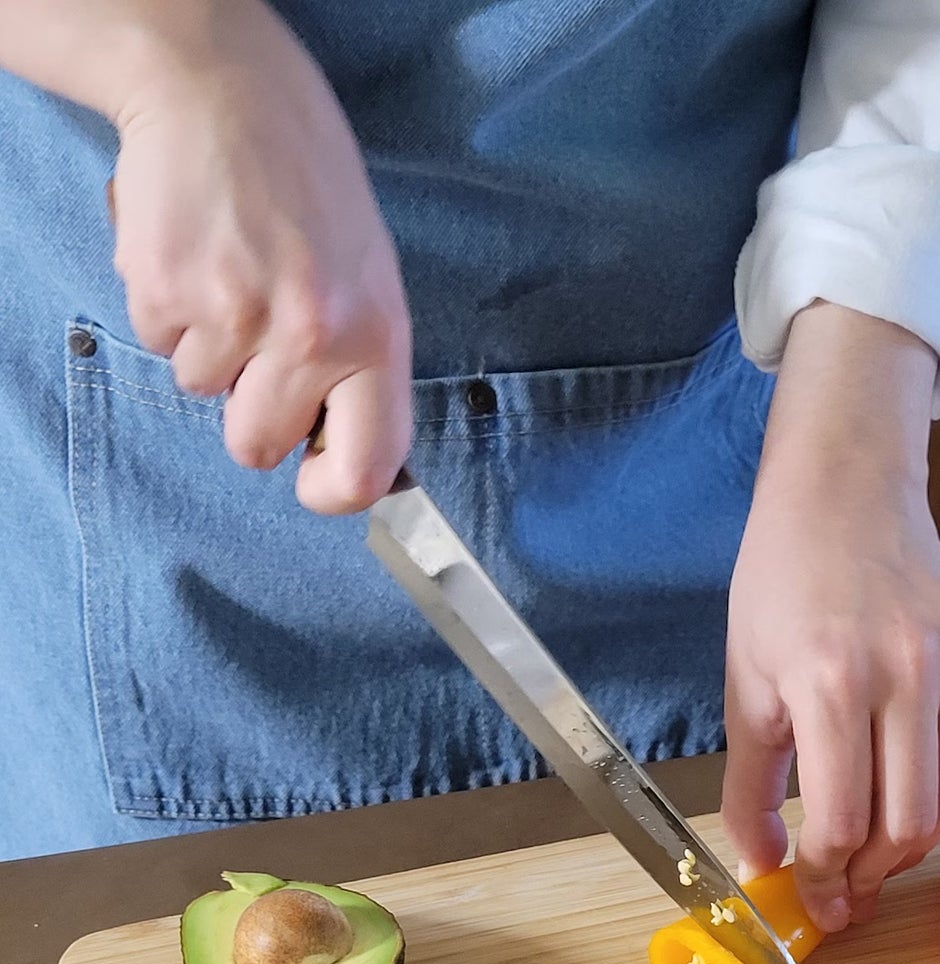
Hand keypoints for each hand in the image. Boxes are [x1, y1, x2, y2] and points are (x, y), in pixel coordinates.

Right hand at [107, 1, 410, 512]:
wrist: (222, 89)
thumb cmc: (304, 184)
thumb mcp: (367, 275)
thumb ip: (358, 364)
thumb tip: (339, 451)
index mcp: (375, 336)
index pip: (365, 468)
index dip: (331, 492)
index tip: (311, 480)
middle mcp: (312, 334)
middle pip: (258, 447)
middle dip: (248, 410)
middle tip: (255, 340)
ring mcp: (236, 313)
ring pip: (201, 391)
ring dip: (206, 345)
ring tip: (228, 271)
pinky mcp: (168, 288)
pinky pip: (159, 342)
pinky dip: (167, 307)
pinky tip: (193, 251)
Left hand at [724, 305, 939, 932]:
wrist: (844, 490)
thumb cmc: (781, 582)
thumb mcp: (745, 685)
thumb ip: (752, 785)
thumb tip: (764, 865)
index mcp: (829, 682)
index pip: (842, 821)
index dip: (825, 876)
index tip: (815, 898)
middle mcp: (902, 675)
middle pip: (905, 825)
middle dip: (872, 876)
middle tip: (847, 894)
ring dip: (910, 847)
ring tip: (874, 859)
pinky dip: (938, 796)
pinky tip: (902, 801)